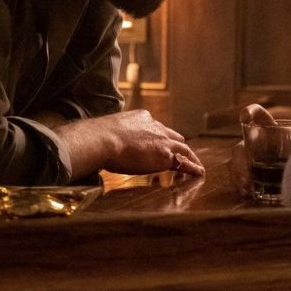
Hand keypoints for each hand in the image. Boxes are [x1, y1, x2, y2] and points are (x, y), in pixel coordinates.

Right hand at [57, 109, 204, 176]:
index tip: (158, 142)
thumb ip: (108, 135)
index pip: (154, 127)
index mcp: (141, 117)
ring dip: (190, 156)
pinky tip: (199, 172)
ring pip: (183, 148)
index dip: (158, 136)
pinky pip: (185, 161)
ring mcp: (162, 140)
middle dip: (176, 143)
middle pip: (171, 135)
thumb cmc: (97, 137)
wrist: (103, 139)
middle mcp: (155, 125)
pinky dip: (193, 167)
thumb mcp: (106, 131)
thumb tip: (92, 141)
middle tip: (180, 152)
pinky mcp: (166, 155)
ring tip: (196, 165)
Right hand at [227, 104, 275, 196]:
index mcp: (269, 128)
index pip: (258, 114)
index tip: (244, 117)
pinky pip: (238, 177)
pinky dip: (240, 185)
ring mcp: (250, 158)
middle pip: (240, 148)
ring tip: (246, 185)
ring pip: (234, 164)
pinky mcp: (249, 173)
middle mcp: (255, 142)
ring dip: (238, 174)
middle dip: (240, 160)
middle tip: (247, 175)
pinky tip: (247, 192)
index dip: (250, 112)